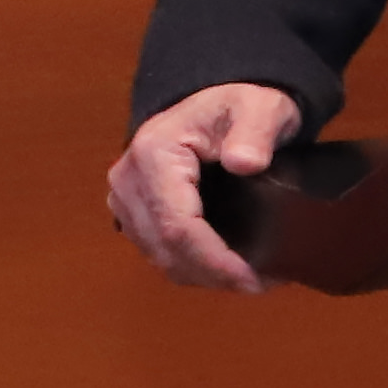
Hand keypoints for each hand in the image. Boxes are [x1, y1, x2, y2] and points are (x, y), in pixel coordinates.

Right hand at [108, 82, 300, 291]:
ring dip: (202, 275)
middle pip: (164, 247)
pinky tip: (226, 269)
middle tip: (261, 285)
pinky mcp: (134, 210)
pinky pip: (158, 250)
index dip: (214, 259)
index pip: (177, 224)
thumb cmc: (243, 104)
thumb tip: (244, 162)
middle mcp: (129, 178)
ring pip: (158, 255)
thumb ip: (255, 132)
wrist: (223, 102)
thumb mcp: (261, 108)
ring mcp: (126, 197)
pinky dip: (191, 266)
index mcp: (155, 154)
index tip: (251, 278)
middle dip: (212, 274)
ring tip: (250, 280)